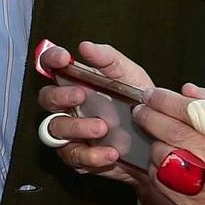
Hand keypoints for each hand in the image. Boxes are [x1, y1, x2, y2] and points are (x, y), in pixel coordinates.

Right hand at [35, 40, 155, 184]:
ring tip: (102, 128)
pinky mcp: (79, 157)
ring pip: (54, 130)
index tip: (63, 58)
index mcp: (76, 83)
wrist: (158, 141)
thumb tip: (85, 46)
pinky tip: (111, 152)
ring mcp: (71, 134)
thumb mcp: (129, 76)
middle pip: (46, 99)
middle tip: (81, 95)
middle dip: (60, 96)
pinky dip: (91, 156)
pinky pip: (74, 157)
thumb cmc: (139, 104)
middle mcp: (67, 108)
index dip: (51, 59)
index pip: (52, 67)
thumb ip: (109, 60)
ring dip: (76, 127)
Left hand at [131, 83, 204, 204]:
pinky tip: (164, 162)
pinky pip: (160, 178)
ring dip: (154, 143)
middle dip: (151, 117)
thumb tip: (186, 89)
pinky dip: (155, 166)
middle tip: (140, 110)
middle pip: (177, 133)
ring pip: (164, 155)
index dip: (168, 101)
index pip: (199, 113)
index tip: (152, 94)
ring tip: (159, 139)